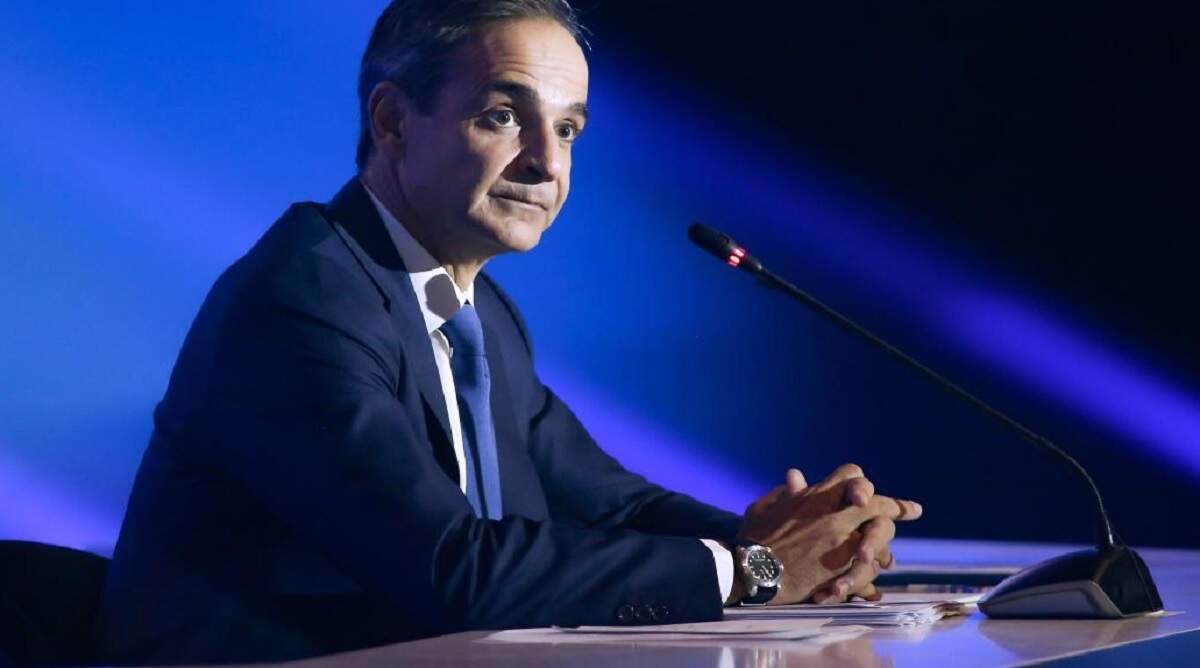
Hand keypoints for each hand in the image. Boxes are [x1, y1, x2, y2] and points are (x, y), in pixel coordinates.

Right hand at [737, 464, 920, 605]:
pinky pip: (869, 564)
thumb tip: (796, 475)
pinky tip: (874, 581)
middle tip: (913, 511)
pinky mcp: (842, 564)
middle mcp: (834, 512)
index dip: (862, 482)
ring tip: (888, 556)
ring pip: (879, 532)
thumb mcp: (765, 506)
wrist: (752, 569)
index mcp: (816, 495)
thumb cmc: (754, 537)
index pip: (852, 475)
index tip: (872, 492)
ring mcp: (841, 538)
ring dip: (884, 543)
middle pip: (877, 501)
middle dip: (897, 506)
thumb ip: (785, 491)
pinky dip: (872, 573)